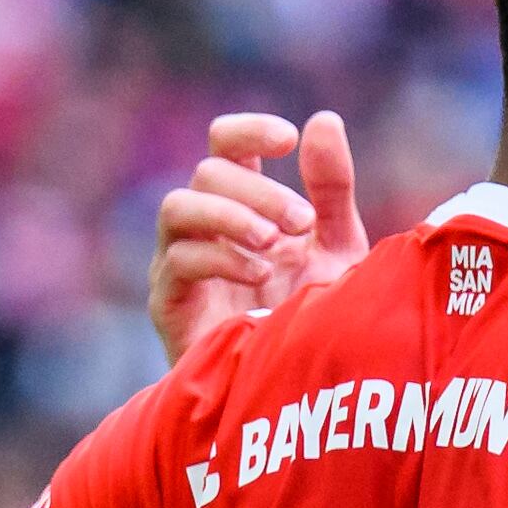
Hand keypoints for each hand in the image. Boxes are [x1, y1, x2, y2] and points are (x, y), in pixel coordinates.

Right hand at [148, 110, 370, 362]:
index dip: (247, 131)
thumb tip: (323, 119)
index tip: (287, 138)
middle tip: (301, 223)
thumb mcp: (338, 249)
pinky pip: (177, 262)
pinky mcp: (169, 304)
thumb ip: (332, 190)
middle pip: (207, 173)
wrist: (301, 387)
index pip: (225, 144)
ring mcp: (180, 261)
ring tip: (273, 243)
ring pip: (177, 207)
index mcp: (243, 203)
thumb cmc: (316, 317)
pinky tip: (259, 277)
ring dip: (228, 217)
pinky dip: (219, 260)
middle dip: (258, 191)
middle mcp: (205, 226)